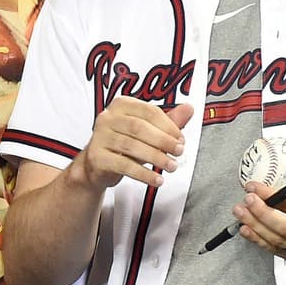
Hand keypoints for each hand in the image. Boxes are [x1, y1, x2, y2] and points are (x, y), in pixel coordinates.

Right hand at [71, 98, 192, 189]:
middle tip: (178, 152)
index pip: (148, 111)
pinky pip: (124, 165)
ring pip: (132, 146)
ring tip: (171, 166)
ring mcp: (99, 137)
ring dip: (156, 158)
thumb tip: (189, 108)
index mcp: (121, 105)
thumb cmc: (124, 145)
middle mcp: (107, 117)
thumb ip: (168, 121)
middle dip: (163, 141)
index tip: (180, 139)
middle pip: (139, 127)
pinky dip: (143, 174)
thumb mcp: (147, 132)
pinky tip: (157, 179)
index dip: (168, 126)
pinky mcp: (97, 157)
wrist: (97, 165)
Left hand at [234, 151, 285, 279]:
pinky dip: (259, 241)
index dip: (269, 194)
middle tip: (244, 199)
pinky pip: (277, 252)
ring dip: (254, 226)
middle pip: (282, 224)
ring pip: (276, 240)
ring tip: (239, 212)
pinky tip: (246, 230)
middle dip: (259, 211)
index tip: (252, 185)